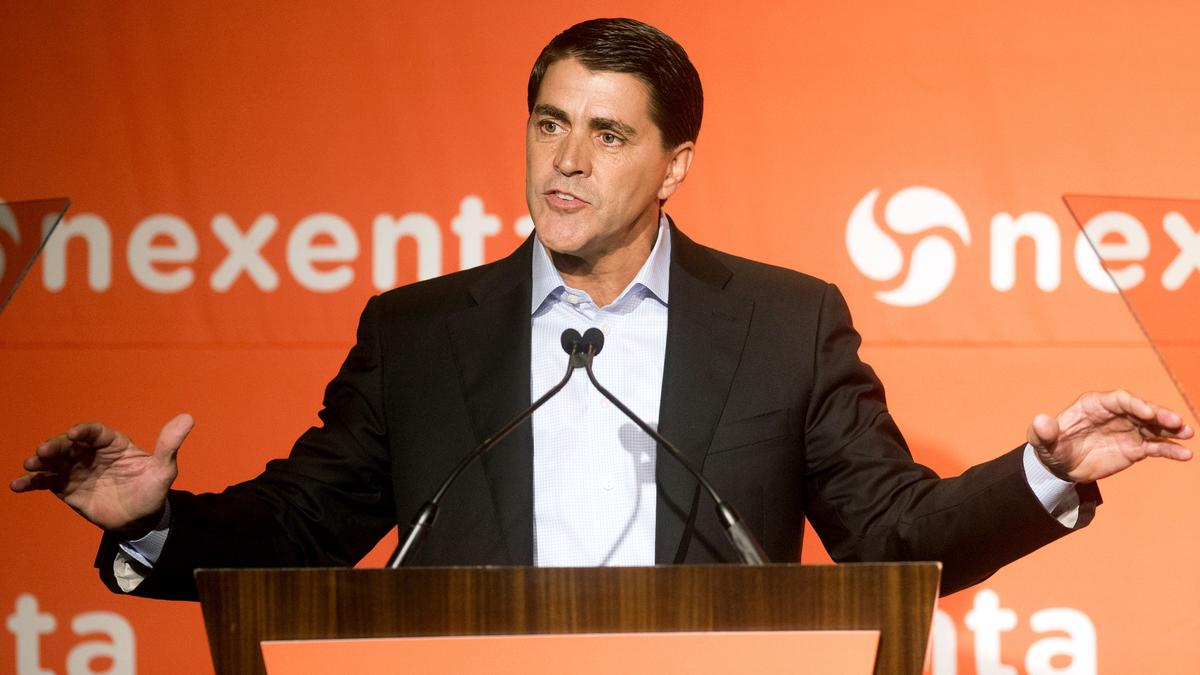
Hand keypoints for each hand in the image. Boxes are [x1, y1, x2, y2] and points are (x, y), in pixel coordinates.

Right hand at [10, 414, 193, 537]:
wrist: (140, 519)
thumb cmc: (153, 490)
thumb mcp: (164, 470)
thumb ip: (170, 445)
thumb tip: (188, 417)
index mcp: (114, 444)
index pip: (96, 433)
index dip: (85, 431)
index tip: (75, 433)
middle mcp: (91, 453)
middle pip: (70, 444)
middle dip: (57, 445)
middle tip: (44, 451)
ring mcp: (77, 469)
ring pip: (55, 460)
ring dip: (41, 461)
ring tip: (31, 464)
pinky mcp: (66, 487)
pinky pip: (46, 482)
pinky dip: (31, 482)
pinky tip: (17, 485)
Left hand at [1028, 390, 1192, 482]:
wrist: (1061, 465)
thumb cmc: (1051, 447)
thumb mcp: (1042, 441)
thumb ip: (1043, 431)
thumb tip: (1040, 420)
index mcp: (1094, 404)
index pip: (1119, 399)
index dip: (1135, 404)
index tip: (1148, 413)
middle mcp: (1116, 414)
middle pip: (1142, 410)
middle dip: (1159, 415)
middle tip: (1176, 422)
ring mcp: (1128, 430)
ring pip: (1153, 427)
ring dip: (1171, 429)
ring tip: (1187, 433)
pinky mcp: (1135, 448)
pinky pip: (1156, 447)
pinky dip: (1170, 450)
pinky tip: (1185, 455)